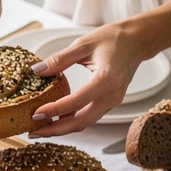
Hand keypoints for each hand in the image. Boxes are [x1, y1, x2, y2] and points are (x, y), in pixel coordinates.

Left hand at [28, 21, 149, 135]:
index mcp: (107, 79)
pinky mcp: (109, 102)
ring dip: (62, 129)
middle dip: (56, 129)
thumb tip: (37, 71)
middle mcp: (112, 95)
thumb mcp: (83, 44)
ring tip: (40, 129)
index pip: (77, 101)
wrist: (137, 41)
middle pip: (81, 121)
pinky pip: (89, 117)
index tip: (36, 114)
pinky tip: (55, 120)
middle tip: (33, 131)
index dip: (55, 110)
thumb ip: (60, 59)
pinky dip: (71, 121)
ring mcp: (112, 101)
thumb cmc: (114, 39)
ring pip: (85, 123)